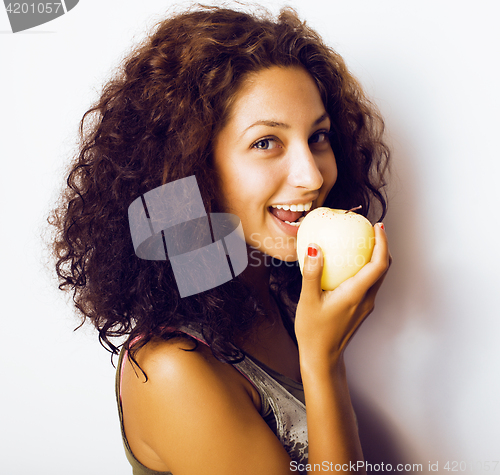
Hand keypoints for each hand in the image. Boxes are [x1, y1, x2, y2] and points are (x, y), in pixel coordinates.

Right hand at [295, 222, 390, 365]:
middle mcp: (366, 299)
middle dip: (382, 246)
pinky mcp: (360, 309)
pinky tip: (348, 265)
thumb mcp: (308, 300)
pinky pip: (368, 284)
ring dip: (375, 257)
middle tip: (372, 229)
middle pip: (383, 268)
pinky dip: (365, 269)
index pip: (378, 265)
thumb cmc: (314, 332)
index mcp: (356, 295)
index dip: (383, 243)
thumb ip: (312, 273)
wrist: (322, 357)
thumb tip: (315, 248)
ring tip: (362, 243)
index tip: (378, 227)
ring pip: (377, 276)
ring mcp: (365, 305)